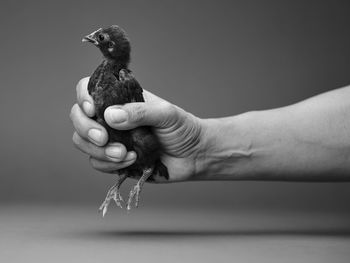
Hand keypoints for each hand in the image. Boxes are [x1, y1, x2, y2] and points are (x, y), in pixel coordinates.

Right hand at [70, 77, 205, 181]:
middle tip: (104, 138)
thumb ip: (140, 112)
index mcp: (121, 99)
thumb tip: (109, 116)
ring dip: (98, 151)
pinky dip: (109, 164)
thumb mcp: (166, 114)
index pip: (89, 89)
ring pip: (82, 142)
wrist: (194, 155)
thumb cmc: (183, 128)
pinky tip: (132, 161)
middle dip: (86, 129)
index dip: (83, 97)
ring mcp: (111, 139)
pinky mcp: (114, 160)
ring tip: (125, 154)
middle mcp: (112, 118)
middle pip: (78, 117)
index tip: (91, 109)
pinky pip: (96, 162)